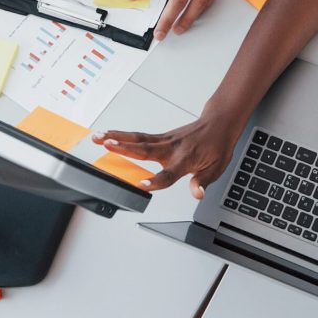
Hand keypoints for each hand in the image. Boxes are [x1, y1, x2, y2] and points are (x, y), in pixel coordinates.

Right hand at [92, 111, 242, 197]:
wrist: (218, 123)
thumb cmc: (217, 146)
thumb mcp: (216, 168)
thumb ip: (203, 181)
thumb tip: (197, 194)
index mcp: (185, 159)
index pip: (168, 174)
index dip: (155, 181)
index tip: (141, 185)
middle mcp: (171, 148)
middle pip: (144, 149)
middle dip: (124, 147)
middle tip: (106, 144)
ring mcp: (165, 140)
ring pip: (138, 139)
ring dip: (117, 137)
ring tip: (98, 137)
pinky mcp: (161, 136)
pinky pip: (140, 136)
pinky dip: (123, 135)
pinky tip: (109, 135)